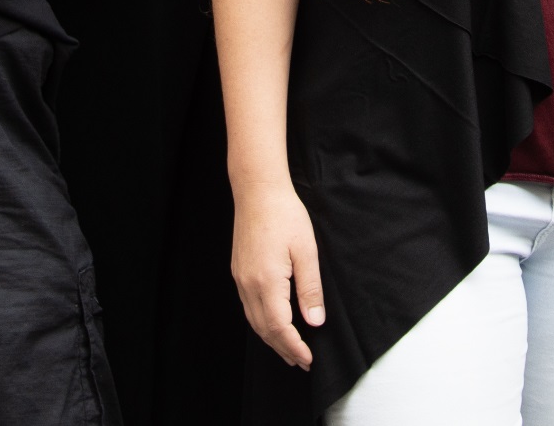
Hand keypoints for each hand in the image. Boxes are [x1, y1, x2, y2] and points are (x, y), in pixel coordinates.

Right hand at [230, 177, 322, 369]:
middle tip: (301, 362)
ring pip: (254, 321)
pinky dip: (262, 323)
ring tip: (289, 351)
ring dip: (271, 339)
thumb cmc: (285, 215)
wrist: (257, 191)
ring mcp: (240, 279)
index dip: (294, 347)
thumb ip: (310, 289)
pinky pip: (248, 307)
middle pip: (264, 329)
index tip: (308, 360)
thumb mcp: (306, 251)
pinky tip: (272, 324)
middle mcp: (248, 285)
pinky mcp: (239, 271)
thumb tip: (314, 322)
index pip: (279, 327)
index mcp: (267, 282)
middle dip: (283, 349)